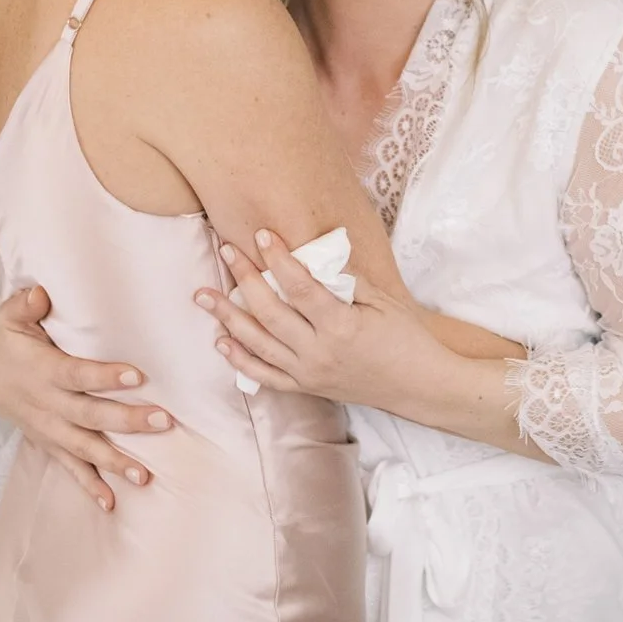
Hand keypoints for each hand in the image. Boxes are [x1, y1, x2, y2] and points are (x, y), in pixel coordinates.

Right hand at [0, 285, 173, 510]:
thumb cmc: (13, 343)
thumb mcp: (10, 318)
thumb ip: (24, 305)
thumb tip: (40, 294)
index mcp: (44, 372)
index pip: (78, 375)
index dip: (105, 377)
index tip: (138, 376)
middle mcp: (49, 405)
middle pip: (90, 415)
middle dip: (127, 420)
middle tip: (164, 421)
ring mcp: (51, 430)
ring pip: (85, 449)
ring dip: (115, 462)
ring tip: (145, 475)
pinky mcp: (52, 445)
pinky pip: (71, 469)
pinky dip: (90, 487)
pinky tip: (112, 503)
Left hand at [194, 230, 461, 412]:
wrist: (419, 385)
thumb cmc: (406, 338)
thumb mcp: (381, 302)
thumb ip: (345, 281)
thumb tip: (313, 255)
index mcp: (341, 327)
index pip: (300, 287)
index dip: (278, 258)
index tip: (262, 234)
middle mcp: (318, 353)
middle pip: (270, 312)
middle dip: (245, 278)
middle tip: (226, 250)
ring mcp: (309, 373)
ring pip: (258, 344)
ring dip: (228, 317)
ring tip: (203, 295)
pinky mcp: (306, 387)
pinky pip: (265, 376)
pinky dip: (240, 359)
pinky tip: (221, 340)